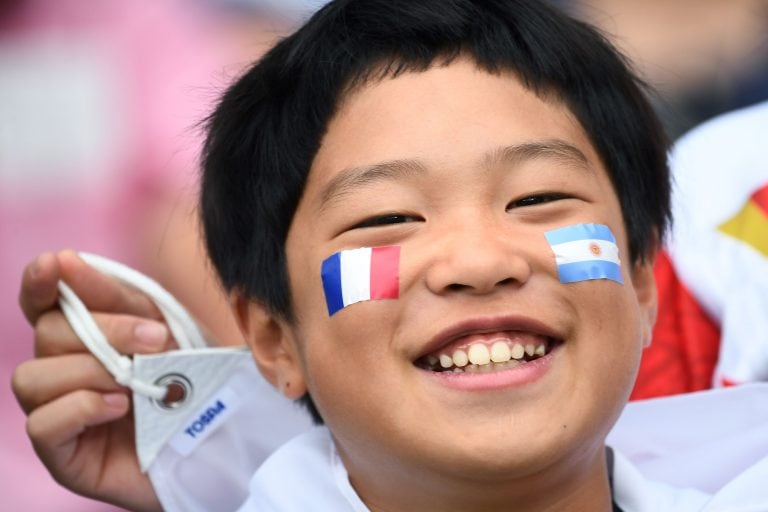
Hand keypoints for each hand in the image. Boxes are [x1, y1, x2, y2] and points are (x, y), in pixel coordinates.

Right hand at [12, 251, 173, 511]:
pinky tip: (120, 406)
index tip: (58, 264)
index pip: (40, 303)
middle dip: (103, 329)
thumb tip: (68, 261)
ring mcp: (57, 413)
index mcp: (82, 335)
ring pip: (31, 378)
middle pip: (45, 334)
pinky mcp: (64, 455)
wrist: (220, 436)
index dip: (40, 282)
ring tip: (137, 381)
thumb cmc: (191, 378)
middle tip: (157, 338)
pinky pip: (41, 425)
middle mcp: (60, 371)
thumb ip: (118, 297)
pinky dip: (82, 408)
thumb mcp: (163, 326)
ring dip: (90, 371)